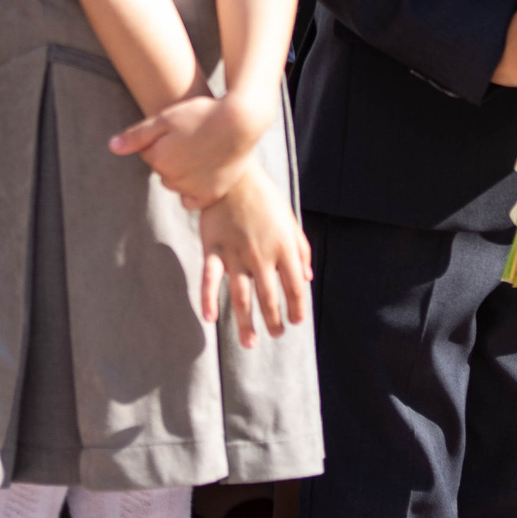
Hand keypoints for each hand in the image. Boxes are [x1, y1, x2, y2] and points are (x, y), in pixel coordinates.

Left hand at [111, 91, 269, 208]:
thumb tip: (112, 147)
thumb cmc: (202, 114)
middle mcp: (173, 179)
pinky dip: (195, 190)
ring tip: (201, 151)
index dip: (162, 140)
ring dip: (183, 173)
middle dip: (172, 158)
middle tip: (192, 139)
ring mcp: (193, 189)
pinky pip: (192, 200)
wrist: (241, 121)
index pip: (149, 154)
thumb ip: (137, 136)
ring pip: (177, 184)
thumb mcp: (165, 118)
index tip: (178, 130)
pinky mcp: (212, 194)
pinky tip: (204, 171)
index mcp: (159, 160)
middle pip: (163, 171)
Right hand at [197, 168, 312, 349]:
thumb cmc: (265, 198)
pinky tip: (211, 319)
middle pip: (269, 299)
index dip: (297, 308)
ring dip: (246, 324)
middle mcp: (262, 255)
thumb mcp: (290, 220)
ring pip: (242, 297)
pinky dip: (208, 299)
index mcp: (284, 248)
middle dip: (274, 321)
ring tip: (250, 343)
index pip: (295, 288)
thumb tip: (308, 277)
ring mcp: (236, 254)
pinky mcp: (213, 249)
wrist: (233, 174)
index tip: (296, 321)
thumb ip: (301, 249)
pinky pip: (210, 279)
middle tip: (276, 334)